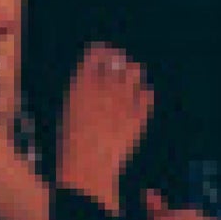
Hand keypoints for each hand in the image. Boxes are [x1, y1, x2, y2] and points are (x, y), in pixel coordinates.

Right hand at [54, 44, 152, 201]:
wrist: (88, 167)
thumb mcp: (72, 108)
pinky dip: (144, 97)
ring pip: (136, 71)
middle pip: (119, 58)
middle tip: (124, 70)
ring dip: (134, 76)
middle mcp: (103, 85)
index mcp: (82, 82)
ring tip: (131, 87)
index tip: (109, 55)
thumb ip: (86, 88)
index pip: (97, 52)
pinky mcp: (138, 113)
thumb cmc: (75, 141)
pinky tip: (138, 105)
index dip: (105, 52)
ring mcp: (123, 98)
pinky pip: (148, 94)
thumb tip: (100, 74)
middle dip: (122, 63)